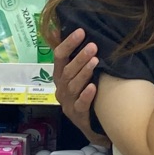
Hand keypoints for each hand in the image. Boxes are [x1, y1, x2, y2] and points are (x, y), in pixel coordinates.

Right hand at [53, 29, 105, 144]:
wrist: (93, 126)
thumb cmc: (85, 94)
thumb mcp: (78, 74)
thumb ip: (71, 54)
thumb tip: (58, 28)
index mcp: (60, 76)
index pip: (59, 57)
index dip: (68, 44)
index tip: (81, 31)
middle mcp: (61, 88)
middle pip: (67, 71)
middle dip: (79, 57)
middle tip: (93, 46)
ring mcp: (68, 103)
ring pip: (72, 86)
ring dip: (83, 72)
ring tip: (95, 61)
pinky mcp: (77, 116)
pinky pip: (80, 105)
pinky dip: (86, 95)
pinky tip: (93, 87)